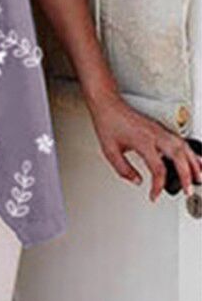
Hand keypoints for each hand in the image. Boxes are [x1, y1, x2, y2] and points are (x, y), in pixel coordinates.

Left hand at [87, 92, 201, 201]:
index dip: (157, 186)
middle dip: (186, 175)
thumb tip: (137, 181)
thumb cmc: (108, 124)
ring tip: (198, 178)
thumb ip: (124, 170)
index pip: (157, 168)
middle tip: (188, 191)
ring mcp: (159, 129)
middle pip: (178, 156)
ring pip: (183, 146)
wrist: (108, 105)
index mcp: (143, 141)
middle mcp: (155, 134)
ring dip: (193, 163)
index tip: (153, 195)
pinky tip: (194, 159)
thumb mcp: (110, 151)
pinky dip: (189, 151)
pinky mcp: (160, 127)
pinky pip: (180, 140)